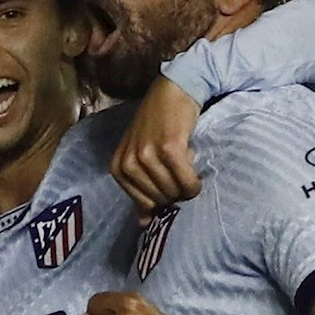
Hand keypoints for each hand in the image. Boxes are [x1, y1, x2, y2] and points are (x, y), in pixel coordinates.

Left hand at [110, 76, 202, 224]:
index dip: (163, 200)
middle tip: (182, 172)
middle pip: (160, 199)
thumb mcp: (140, 156)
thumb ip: (140, 189)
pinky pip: (185, 180)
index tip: (171, 184)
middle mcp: (129, 162)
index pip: (144, 204)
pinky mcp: (168, 148)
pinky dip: (194, 182)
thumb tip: (143, 224)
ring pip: (173, 192)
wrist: (173, 91)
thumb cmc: (158, 125)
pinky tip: (196, 170)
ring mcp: (147, 154)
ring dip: (187, 187)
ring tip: (187, 166)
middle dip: (175, 193)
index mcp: (118, 168)